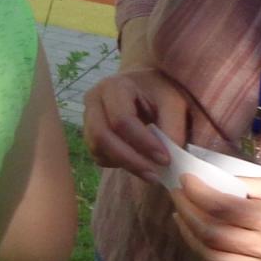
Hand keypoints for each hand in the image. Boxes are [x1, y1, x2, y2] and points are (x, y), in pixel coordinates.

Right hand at [81, 66, 198, 181]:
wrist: (144, 85)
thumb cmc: (159, 92)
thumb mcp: (173, 103)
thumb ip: (173, 128)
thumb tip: (170, 161)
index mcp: (114, 87)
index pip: (122, 119)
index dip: (143, 142)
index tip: (165, 159)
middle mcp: (93, 100)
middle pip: (102, 136)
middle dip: (129, 160)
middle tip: (154, 175)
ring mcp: (87, 117)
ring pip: (97, 148)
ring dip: (124, 164)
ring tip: (150, 173)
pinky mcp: (89, 133)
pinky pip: (97, 155)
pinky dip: (117, 164)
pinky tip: (138, 163)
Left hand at [168, 176, 260, 260]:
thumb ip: (247, 186)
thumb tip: (211, 182)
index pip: (221, 208)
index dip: (196, 192)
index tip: (184, 179)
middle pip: (212, 235)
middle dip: (186, 212)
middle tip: (178, 196)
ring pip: (214, 260)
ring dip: (191, 238)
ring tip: (183, 218)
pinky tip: (203, 247)